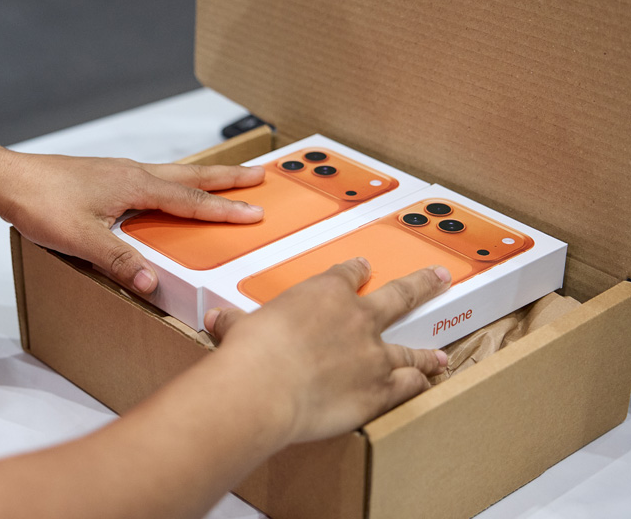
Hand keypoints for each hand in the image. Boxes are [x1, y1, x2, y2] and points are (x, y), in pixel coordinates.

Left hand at [0, 152, 264, 292]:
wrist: (8, 180)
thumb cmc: (42, 203)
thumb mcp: (82, 239)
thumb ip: (120, 261)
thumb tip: (153, 284)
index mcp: (135, 186)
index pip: (190, 201)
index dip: (224, 210)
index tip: (254, 214)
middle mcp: (133, 173)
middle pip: (192, 177)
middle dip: (228, 179)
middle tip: (261, 175)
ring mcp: (120, 172)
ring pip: (174, 174)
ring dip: (204, 178)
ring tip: (227, 179)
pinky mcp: (106, 176)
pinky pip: (154, 177)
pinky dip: (176, 181)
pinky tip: (169, 190)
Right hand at [204, 258, 450, 444]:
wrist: (265, 386)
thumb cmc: (251, 353)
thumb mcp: (239, 327)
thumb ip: (235, 323)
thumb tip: (217, 320)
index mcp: (324, 294)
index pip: (348, 274)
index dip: (357, 270)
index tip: (363, 267)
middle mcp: (357, 318)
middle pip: (399, 295)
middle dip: (422, 285)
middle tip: (439, 278)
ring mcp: (374, 355)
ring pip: (411, 348)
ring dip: (427, 351)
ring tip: (441, 354)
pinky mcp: (380, 390)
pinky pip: (409, 385)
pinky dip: (419, 384)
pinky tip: (426, 385)